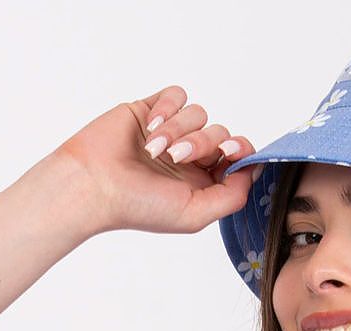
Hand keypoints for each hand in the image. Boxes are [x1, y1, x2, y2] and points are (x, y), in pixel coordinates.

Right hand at [54, 84, 258, 236]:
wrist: (95, 185)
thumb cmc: (139, 206)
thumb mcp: (196, 215)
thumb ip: (233, 196)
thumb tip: (255, 169)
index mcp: (202, 184)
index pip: (237, 158)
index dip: (240, 152)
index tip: (228, 155)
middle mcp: (189, 158)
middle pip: (220, 134)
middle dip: (203, 144)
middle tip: (178, 158)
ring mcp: (171, 133)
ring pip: (199, 114)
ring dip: (179, 130)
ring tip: (155, 149)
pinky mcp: (151, 110)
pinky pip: (177, 95)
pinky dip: (168, 108)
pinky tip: (151, 127)